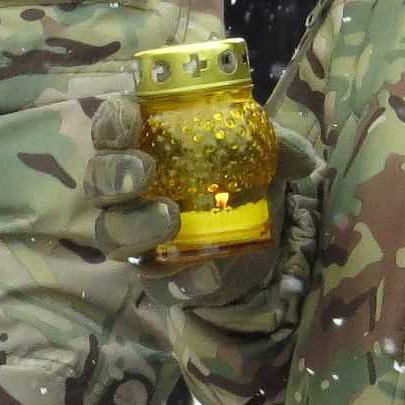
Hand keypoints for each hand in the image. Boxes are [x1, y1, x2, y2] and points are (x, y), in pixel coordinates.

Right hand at [86, 95, 321, 308]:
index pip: (111, 127)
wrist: (258, 236)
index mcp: (146, 144)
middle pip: (99, 182)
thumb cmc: (244, 174)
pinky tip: (209, 272)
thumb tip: (306, 160)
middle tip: (144, 172)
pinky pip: (157, 283)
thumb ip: (280, 149)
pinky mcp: (156, 278)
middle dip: (114, 175)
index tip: (131, 121)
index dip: (112, 123)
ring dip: (136, 226)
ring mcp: (137, 236)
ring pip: (111, 234)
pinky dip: (183, 278)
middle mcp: (129, 190)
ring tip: (171, 218)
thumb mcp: (264, 154)